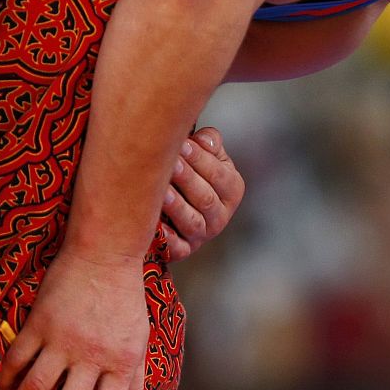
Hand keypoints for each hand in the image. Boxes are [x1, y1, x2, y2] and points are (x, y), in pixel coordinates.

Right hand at [0, 247, 147, 389]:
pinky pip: (15, 361)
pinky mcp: (38, 324)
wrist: (105, 256)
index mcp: (122, 362)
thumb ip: (133, 382)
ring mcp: (63, 340)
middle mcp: (93, 356)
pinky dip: (4, 380)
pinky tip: (1, 387)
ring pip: (35, 389)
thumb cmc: (125, 301)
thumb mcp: (140, 341)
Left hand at [159, 126, 243, 260]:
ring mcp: (203, 234)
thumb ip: (209, 143)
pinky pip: (178, 247)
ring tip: (162, 191)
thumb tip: (203, 139)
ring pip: (193, 221)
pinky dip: (168, 238)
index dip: (201, 159)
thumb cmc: (192, 175)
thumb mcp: (209, 158)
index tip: (182, 144)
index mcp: (232, 189)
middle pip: (205, 198)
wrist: (175, 209)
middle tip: (169, 163)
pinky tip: (157, 225)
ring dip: (177, 207)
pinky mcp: (184, 250)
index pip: (219, 174)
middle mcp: (220, 215)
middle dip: (187, 179)